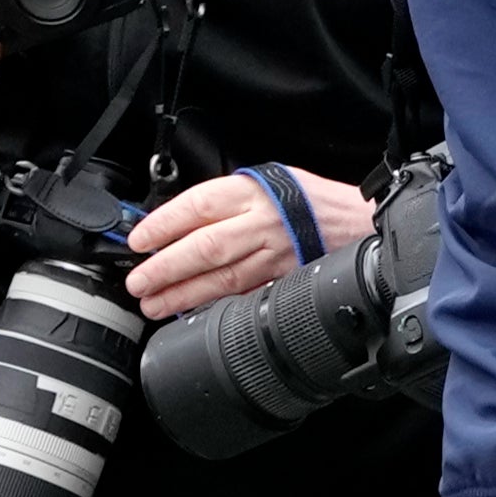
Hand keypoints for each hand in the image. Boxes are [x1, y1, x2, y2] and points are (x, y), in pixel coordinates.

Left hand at [123, 165, 372, 320]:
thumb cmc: (307, 200)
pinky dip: (216, 307)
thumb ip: (224, 200)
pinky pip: (245, 296)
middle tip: (139, 282)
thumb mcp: (264, 181)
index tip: (140, 240)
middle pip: (206, 247)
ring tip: (154, 303)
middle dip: (166, 268)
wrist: (357, 220)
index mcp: (253, 191)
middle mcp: (264, 223)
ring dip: (183, 294)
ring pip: (223, 278)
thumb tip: (175, 223)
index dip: (165, 224)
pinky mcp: (286, 281)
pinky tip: (192, 314)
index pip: (199, 206)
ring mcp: (277, 256)